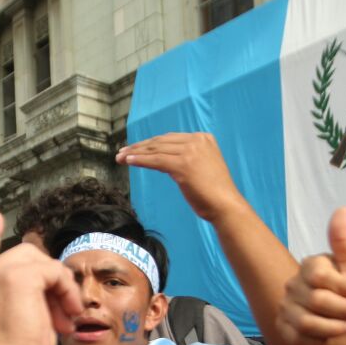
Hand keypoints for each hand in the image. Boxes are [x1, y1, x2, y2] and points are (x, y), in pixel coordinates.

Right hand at [0, 212, 82, 344]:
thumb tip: (53, 287)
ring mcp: (1, 271)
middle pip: (29, 255)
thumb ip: (25, 296)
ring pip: (45, 262)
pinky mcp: (21, 276)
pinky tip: (68, 314)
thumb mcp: (14, 318)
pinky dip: (67, 292)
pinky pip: (56, 272)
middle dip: (50, 281)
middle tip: (61, 315)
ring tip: (65, 318)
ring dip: (61, 288)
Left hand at [117, 133, 244, 222]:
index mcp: (204, 138)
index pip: (170, 138)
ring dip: (135, 153)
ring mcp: (191, 151)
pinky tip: (128, 161)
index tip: (135, 148)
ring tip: (120, 157)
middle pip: (161, 141)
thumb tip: (167, 161)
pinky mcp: (183, 165)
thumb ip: (188, 159)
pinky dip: (140, 160)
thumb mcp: (202, 168)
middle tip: (122, 152)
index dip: (150, 143)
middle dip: (139, 147)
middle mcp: (197, 141)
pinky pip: (156, 160)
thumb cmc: (214, 193)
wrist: (226, 206)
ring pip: (156, 149)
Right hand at [279, 208, 345, 344]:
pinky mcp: (286, 330)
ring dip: (335, 328)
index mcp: (310, 266)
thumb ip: (344, 242)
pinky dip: (322, 341)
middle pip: (316, 300)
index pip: (318, 275)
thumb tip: (342, 209)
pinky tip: (331, 337)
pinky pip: (299, 338)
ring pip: (307, 322)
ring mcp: (287, 308)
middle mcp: (294, 284)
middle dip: (344, 310)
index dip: (342, 287)